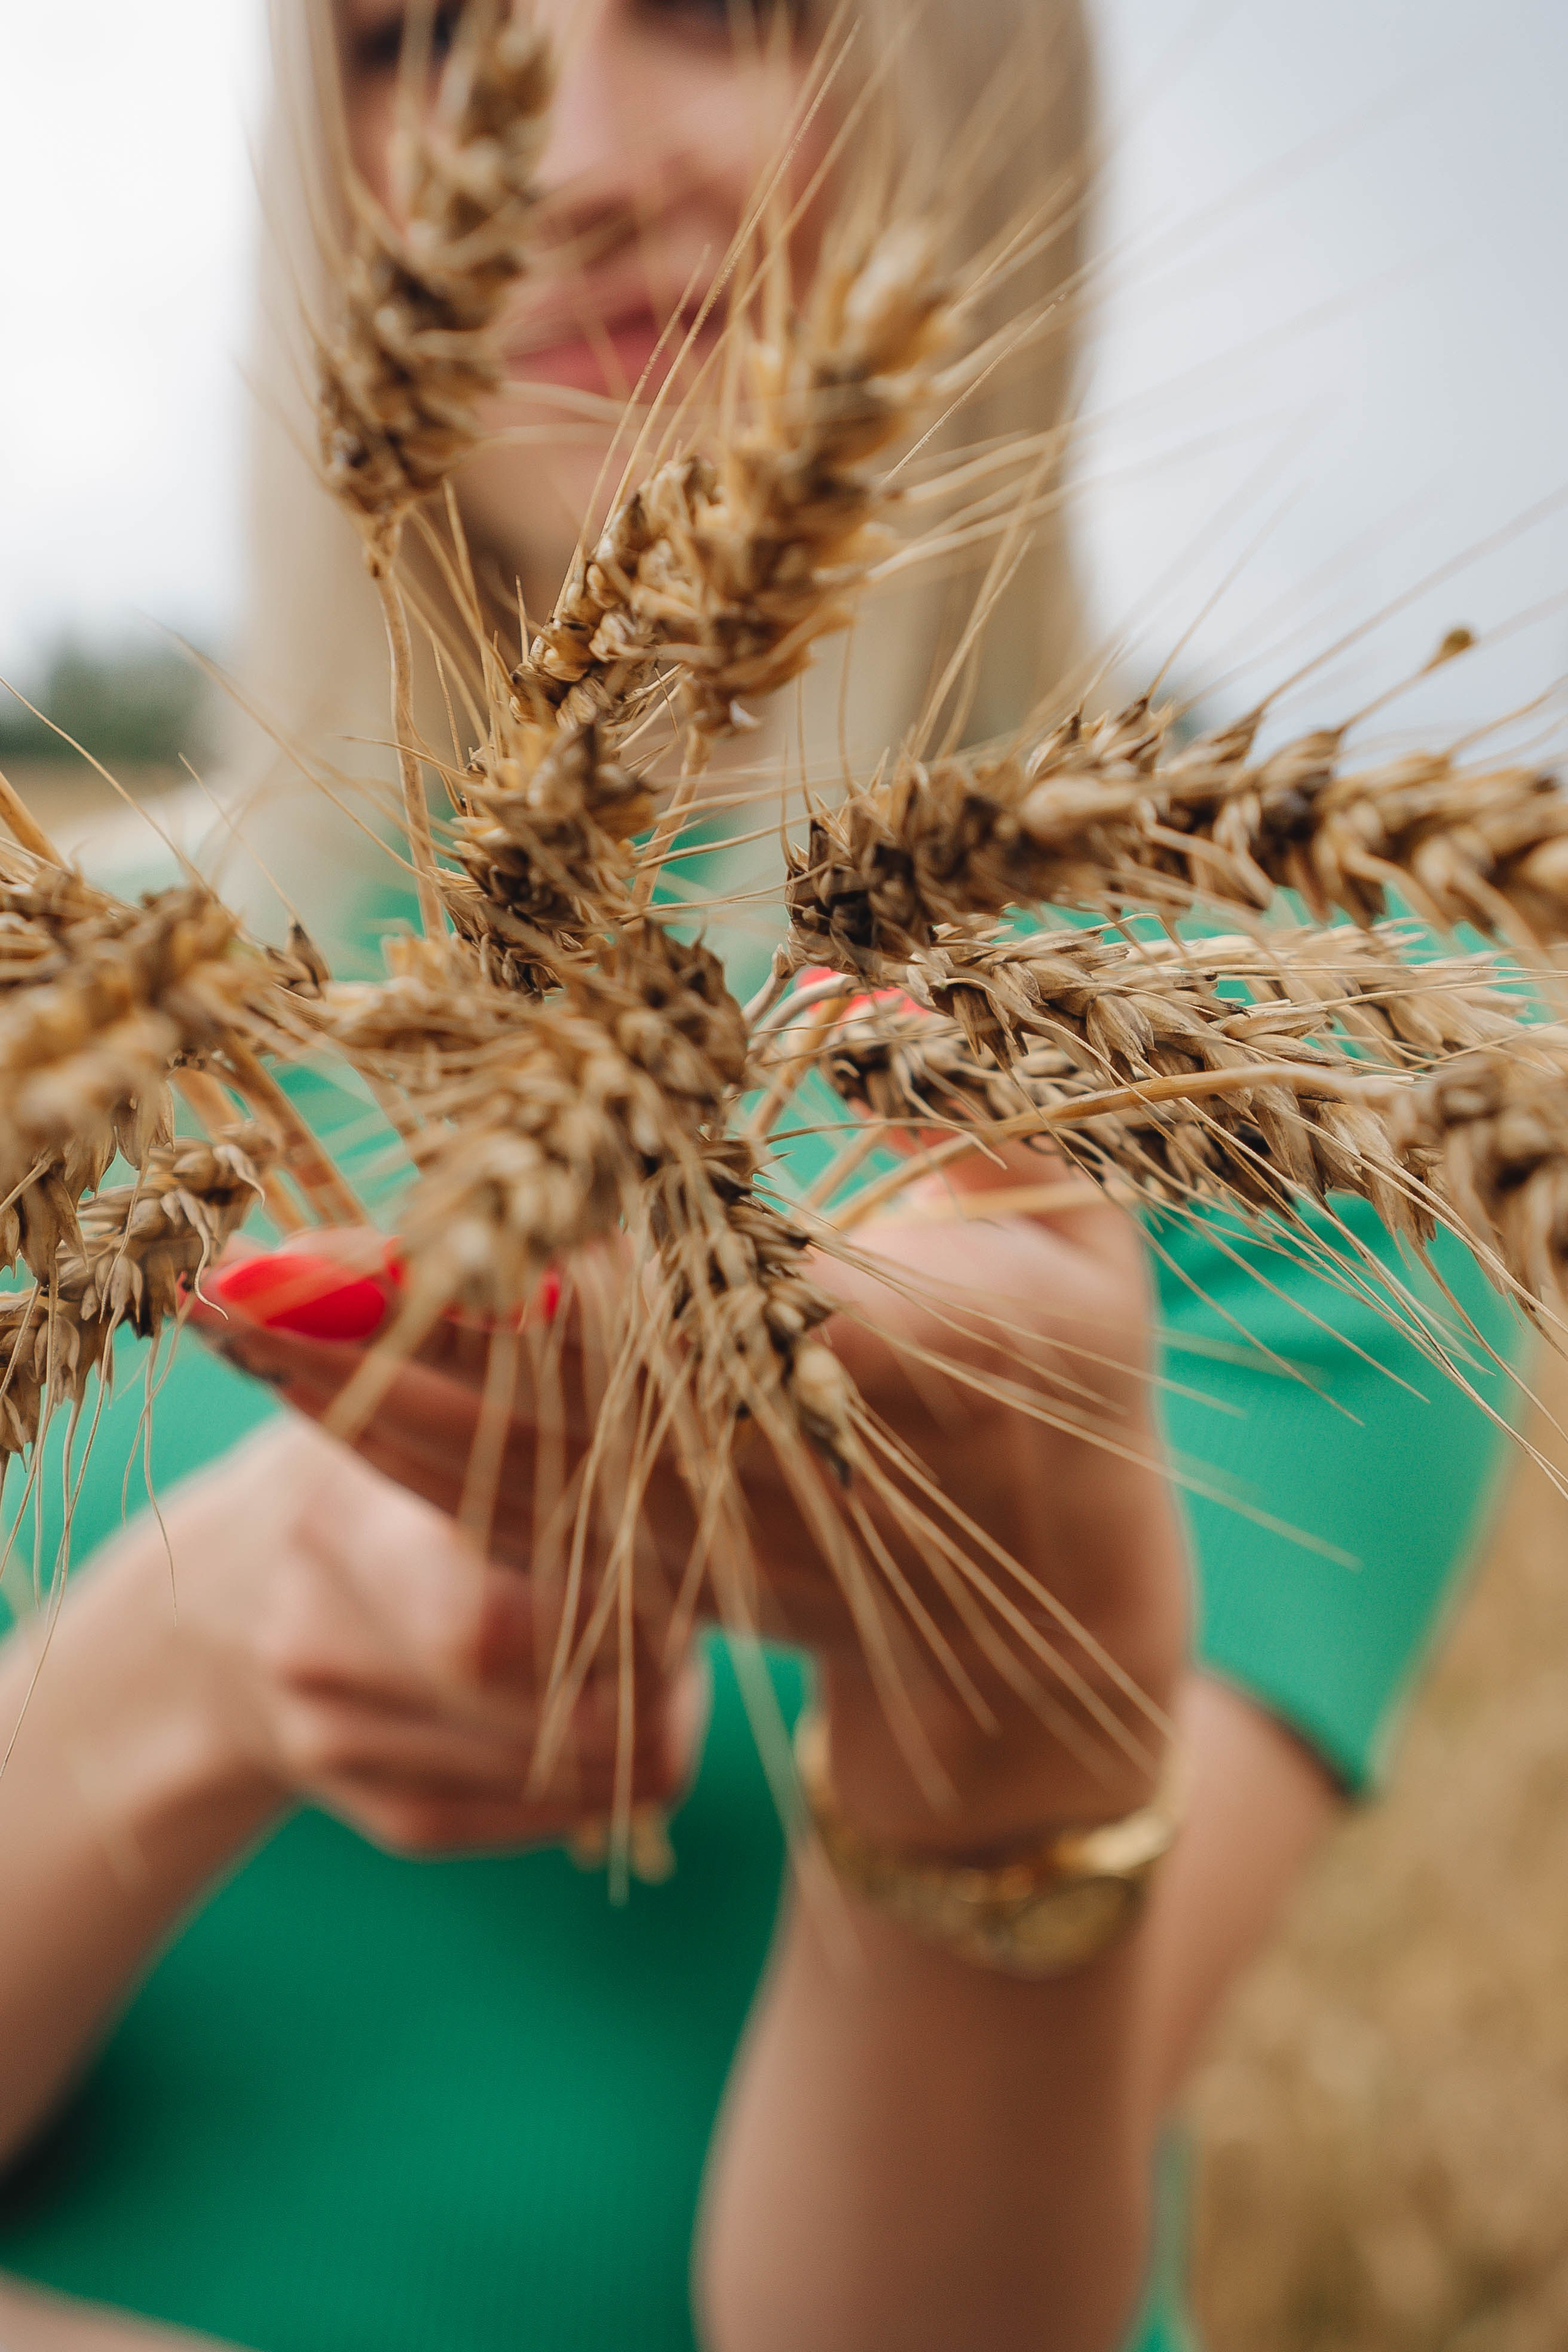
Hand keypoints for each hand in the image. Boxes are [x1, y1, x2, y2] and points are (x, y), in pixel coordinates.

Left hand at [190, 1155, 1187, 1855]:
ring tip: (218, 1322)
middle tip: (233, 1277)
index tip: (461, 1241)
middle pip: (565, 1415)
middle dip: (395, 1352)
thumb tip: (852, 987)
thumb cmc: (1072, 1361)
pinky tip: (290, 1396)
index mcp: (915, 1359)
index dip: (591, 1302)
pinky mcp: (659, 1573)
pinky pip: (510, 1524)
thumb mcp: (1079, 1216)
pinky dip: (396, 1464)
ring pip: (513, 1483)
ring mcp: (713, 1539)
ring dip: (359, 1412)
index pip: (740, 1323)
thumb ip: (974, 1101)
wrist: (1049, 1582)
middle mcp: (790, 1467)